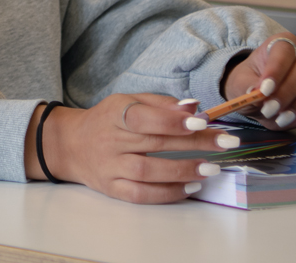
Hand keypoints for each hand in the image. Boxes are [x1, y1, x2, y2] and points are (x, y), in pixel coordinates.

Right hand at [36, 94, 241, 202]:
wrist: (71, 145)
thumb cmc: (107, 120)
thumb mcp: (127, 102)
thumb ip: (160, 104)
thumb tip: (194, 106)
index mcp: (115, 114)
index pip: (143, 117)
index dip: (172, 120)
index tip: (201, 121)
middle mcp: (110, 141)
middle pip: (154, 143)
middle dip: (193, 143)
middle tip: (225, 143)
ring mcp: (110, 167)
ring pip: (147, 172)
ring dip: (182, 170)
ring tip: (211, 168)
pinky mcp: (111, 188)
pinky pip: (140, 194)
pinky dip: (167, 193)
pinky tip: (190, 188)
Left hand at [221, 33, 295, 129]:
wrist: (262, 99)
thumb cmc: (251, 85)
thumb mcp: (240, 85)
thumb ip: (245, 87)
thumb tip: (255, 92)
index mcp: (282, 44)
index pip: (285, 49)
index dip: (276, 70)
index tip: (265, 91)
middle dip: (289, 92)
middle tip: (271, 110)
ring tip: (284, 118)